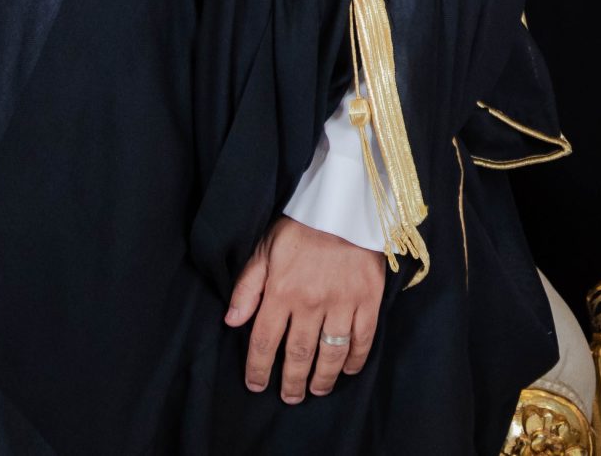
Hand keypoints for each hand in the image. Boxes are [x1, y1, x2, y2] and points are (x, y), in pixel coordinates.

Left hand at [224, 215, 385, 402]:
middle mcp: (310, 301)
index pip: (264, 341)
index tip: (256, 384)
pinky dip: (354, 360)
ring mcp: (342, 302)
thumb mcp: (264, 248)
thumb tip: (232, 321)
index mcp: (281, 290)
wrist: (345, 203)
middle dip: (291, 382)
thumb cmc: (301, 226)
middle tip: (290, 397)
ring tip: (316, 390)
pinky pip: (362, 339)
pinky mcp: (368, 298)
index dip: (257, 368)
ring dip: (321, 379)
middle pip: (298, 354)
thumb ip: (248, 286)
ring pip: (330, 354)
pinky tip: (346, 370)